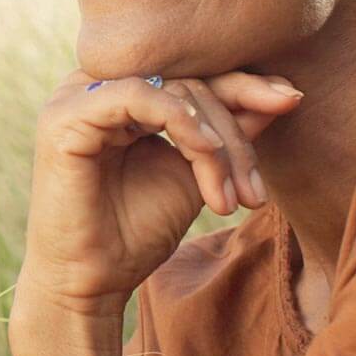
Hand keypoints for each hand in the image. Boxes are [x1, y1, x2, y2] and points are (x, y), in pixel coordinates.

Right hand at [18, 68, 305, 316]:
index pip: (191, 72)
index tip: (291, 99)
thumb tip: (285, 92)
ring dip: (214, 138)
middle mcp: (94, 86)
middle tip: (254, 191)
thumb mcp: (197, 174)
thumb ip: (229, 133)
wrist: (90, 283)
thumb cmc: (136, 233)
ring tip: (233, 195)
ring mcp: (75, 97)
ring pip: (170, 88)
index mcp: (120, 94)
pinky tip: (205, 155)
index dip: (243, 84)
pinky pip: (138, 96)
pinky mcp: (65, 117)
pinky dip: (180, 121)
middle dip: (233, 132)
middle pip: (186, 79)